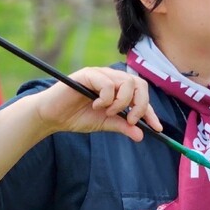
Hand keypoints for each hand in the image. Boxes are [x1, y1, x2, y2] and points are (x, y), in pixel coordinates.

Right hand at [34, 67, 161, 140]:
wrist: (52, 116)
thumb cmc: (77, 117)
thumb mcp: (105, 123)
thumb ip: (122, 126)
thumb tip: (141, 135)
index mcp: (118, 88)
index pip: (141, 95)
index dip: (150, 111)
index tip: (157, 128)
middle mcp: (112, 77)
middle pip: (139, 84)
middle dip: (139, 105)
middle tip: (131, 120)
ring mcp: (101, 74)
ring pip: (126, 82)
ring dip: (121, 102)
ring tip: (108, 112)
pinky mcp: (89, 74)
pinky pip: (108, 84)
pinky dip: (106, 98)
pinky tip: (95, 105)